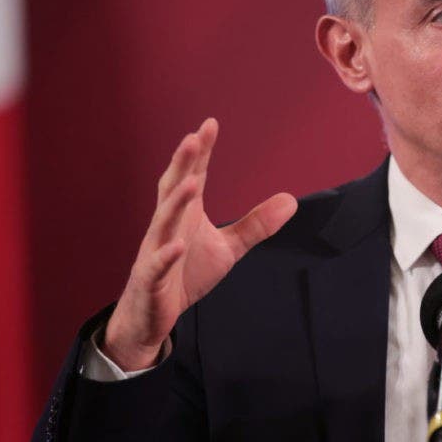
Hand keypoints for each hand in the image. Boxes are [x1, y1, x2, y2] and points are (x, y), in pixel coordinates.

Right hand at [102, 119, 297, 370]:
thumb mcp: (228, 248)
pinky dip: (165, 255)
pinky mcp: (150, 280)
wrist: (152, 316)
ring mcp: (155, 252)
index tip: (210, 124)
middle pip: (173, 189)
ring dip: (175, 203)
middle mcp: (167, 227)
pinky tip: (176, 245)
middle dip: (182, 164)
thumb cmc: (186, 274)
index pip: (193, 177)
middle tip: (194, 138)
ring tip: (191, 183)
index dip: (201, 152)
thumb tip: (292, 200)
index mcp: (185, 215)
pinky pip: (156, 265)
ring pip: (162, 223)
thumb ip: (255, 225)